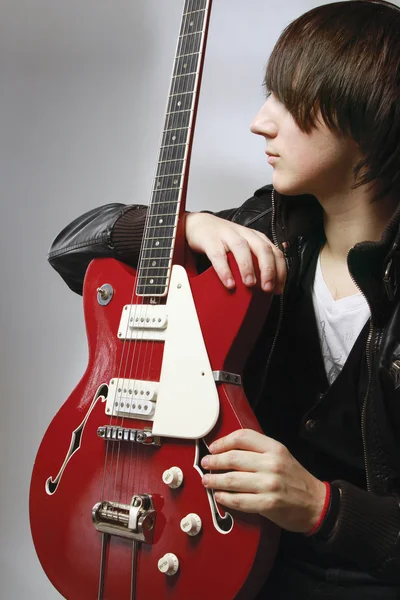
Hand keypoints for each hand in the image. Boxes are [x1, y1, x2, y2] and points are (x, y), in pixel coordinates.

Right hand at [185, 212, 285, 292]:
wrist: (197, 225)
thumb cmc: (223, 242)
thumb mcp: (243, 250)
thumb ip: (254, 263)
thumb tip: (265, 289)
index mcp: (256, 238)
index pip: (275, 252)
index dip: (279, 271)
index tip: (278, 289)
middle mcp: (245, 234)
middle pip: (262, 248)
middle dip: (268, 269)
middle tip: (267, 288)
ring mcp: (227, 235)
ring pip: (242, 248)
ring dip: (248, 267)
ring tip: (250, 284)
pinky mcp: (210, 240)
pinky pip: (218, 255)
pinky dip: (224, 270)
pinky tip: (229, 283)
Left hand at [201, 429, 325, 532]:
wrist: (316, 504)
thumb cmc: (296, 480)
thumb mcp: (281, 456)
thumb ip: (258, 451)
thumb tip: (228, 451)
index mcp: (275, 448)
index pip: (242, 437)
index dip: (223, 441)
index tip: (213, 448)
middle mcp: (271, 464)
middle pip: (233, 458)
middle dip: (214, 461)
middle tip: (205, 464)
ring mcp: (269, 484)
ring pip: (232, 479)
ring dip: (215, 480)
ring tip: (207, 481)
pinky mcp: (267, 504)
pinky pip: (239, 500)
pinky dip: (225, 499)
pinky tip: (219, 496)